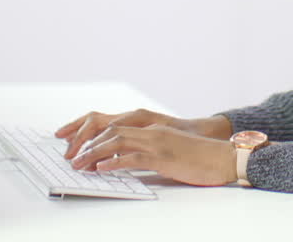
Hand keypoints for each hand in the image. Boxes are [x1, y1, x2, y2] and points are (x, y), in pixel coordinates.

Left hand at [69, 123, 238, 186]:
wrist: (224, 157)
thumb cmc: (198, 157)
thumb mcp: (169, 150)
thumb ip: (148, 151)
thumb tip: (123, 160)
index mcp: (151, 127)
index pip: (113, 124)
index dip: (90, 131)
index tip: (72, 140)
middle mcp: (151, 131)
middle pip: (109, 129)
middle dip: (85, 142)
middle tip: (69, 155)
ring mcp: (157, 142)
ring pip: (117, 141)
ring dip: (93, 153)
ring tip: (78, 164)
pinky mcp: (163, 157)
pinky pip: (133, 157)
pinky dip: (113, 162)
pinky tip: (101, 169)